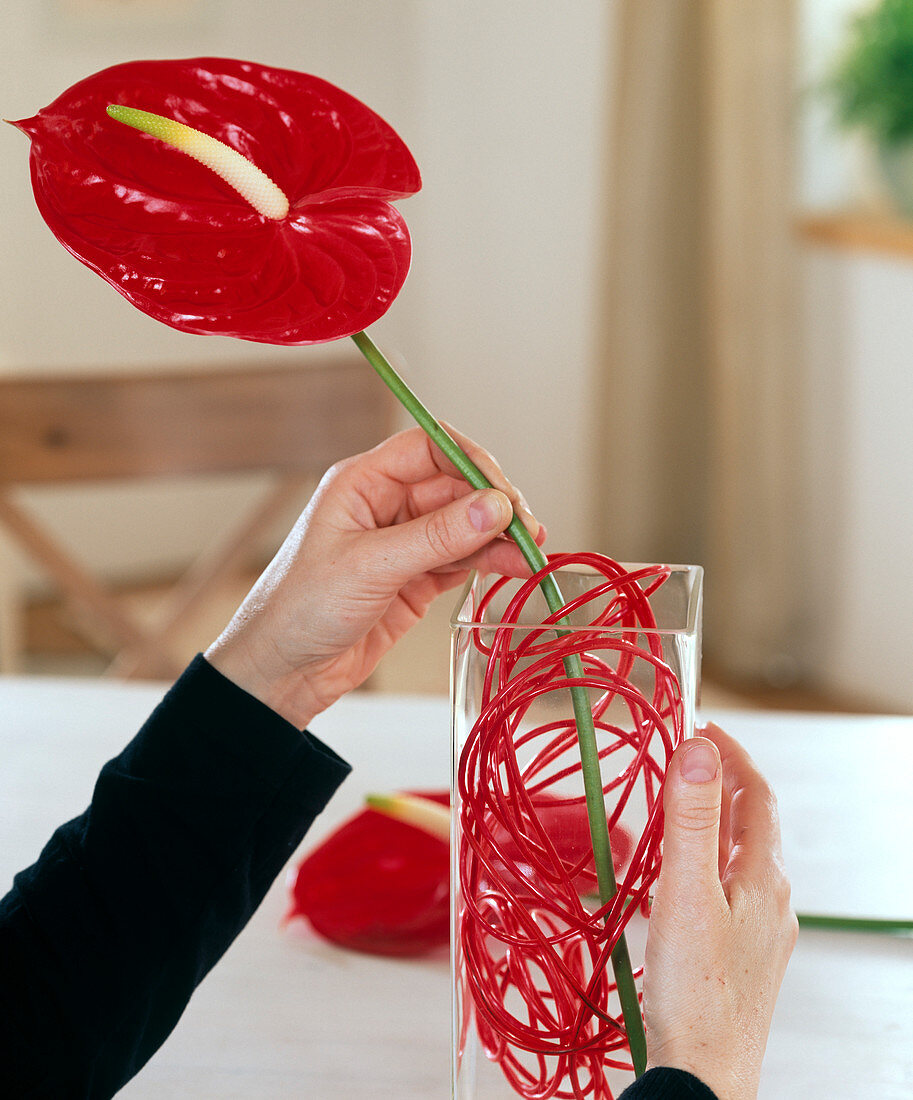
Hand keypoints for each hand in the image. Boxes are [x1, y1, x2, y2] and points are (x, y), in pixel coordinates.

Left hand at [205, 426, 542, 727]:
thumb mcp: (371, 566)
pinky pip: (461, 559)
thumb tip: (495, 507)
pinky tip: (513, 567)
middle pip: (455, 487)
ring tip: (533, 552)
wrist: (282, 672)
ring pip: (464, 525)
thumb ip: (436, 536)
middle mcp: (385, 505)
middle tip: (529, 528)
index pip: (428, 448)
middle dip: (495, 505)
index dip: (471, 462)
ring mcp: (403, 543)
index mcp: (362, 483)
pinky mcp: (415, 579)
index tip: (504, 491)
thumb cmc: (301, 608)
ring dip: (499, 536)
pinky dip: (489, 562)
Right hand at [643, 723, 797, 1099]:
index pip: (757, 795)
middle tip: (683, 760)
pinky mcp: (742, 957)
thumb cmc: (695, 992)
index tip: (704, 725)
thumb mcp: (685, 893)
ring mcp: (761, 932)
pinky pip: (727, 892)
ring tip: (674, 811)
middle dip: (720, 785)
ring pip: (738, 860)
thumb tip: (700, 750)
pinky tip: (676, 883)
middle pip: (751, 826)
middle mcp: (771, 901)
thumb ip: (692, 820)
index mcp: (762, 878)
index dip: (733, 755)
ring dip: (710, 825)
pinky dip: (704, 866)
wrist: (703, 1074)